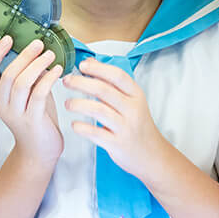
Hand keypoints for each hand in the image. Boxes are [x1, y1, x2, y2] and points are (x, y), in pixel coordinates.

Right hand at [0, 36, 63, 168]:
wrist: (40, 152)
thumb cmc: (36, 121)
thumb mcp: (30, 95)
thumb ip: (32, 77)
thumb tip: (40, 55)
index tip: (8, 38)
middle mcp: (3, 105)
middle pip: (7, 74)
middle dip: (23, 55)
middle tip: (38, 44)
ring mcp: (16, 114)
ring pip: (21, 83)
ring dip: (36, 65)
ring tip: (50, 55)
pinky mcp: (32, 120)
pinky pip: (38, 94)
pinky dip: (48, 78)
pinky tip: (57, 70)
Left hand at [64, 61, 171, 180]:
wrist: (151, 154)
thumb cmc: (138, 125)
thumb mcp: (132, 101)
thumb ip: (112, 83)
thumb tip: (90, 62)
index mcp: (136, 95)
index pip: (117, 76)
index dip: (98, 68)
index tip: (82, 65)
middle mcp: (132, 109)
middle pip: (104, 90)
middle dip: (81, 83)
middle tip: (67, 81)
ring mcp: (125, 127)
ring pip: (99, 110)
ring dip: (79, 104)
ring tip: (68, 103)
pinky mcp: (117, 144)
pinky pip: (96, 134)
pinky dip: (82, 128)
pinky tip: (74, 124)